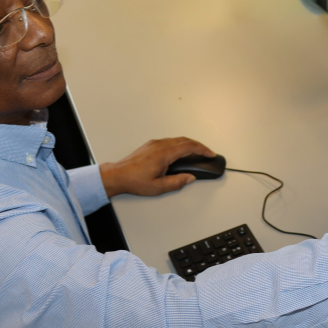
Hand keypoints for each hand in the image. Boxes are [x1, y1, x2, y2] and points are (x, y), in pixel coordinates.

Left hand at [100, 137, 216, 197]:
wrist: (117, 176)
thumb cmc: (133, 180)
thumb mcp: (159, 187)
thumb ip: (177, 182)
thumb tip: (189, 178)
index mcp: (163, 154)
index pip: (188, 147)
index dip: (202, 149)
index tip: (210, 153)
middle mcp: (159, 145)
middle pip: (184, 140)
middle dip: (198, 146)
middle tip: (207, 153)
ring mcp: (153, 144)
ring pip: (176, 140)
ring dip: (188, 144)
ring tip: (196, 153)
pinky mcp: (149, 146)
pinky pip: (169, 141)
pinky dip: (179, 144)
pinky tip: (181, 152)